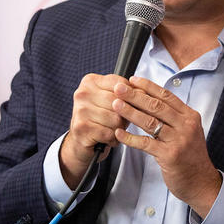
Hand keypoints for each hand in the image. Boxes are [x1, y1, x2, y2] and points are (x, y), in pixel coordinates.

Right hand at [59, 73, 128, 187]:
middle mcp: (82, 93)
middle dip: (125, 115)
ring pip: (115, 119)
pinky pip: (109, 133)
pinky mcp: (81, 127)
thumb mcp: (111, 102)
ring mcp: (80, 110)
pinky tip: (107, 138)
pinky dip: (113, 139)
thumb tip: (143, 92)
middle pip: (119, 102)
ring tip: (112, 130)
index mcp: (90, 82)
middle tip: (121, 122)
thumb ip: (126, 94)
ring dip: (119, 129)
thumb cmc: (99, 120)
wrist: (79, 141)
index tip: (133, 105)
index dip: (131, 96)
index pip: (119, 84)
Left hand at [111, 76, 221, 215]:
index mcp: (190, 116)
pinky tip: (118, 133)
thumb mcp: (186, 131)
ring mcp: (179, 140)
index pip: (166, 96)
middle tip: (118, 87)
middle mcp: (186, 126)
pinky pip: (145, 143)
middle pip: (157, 106)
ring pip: (150, 122)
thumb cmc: (189, 155)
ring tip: (115, 105)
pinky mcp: (170, 156)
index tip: (132, 80)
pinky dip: (130, 137)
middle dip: (135, 95)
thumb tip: (149, 98)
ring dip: (130, 112)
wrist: (201, 181)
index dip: (148, 87)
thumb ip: (172, 116)